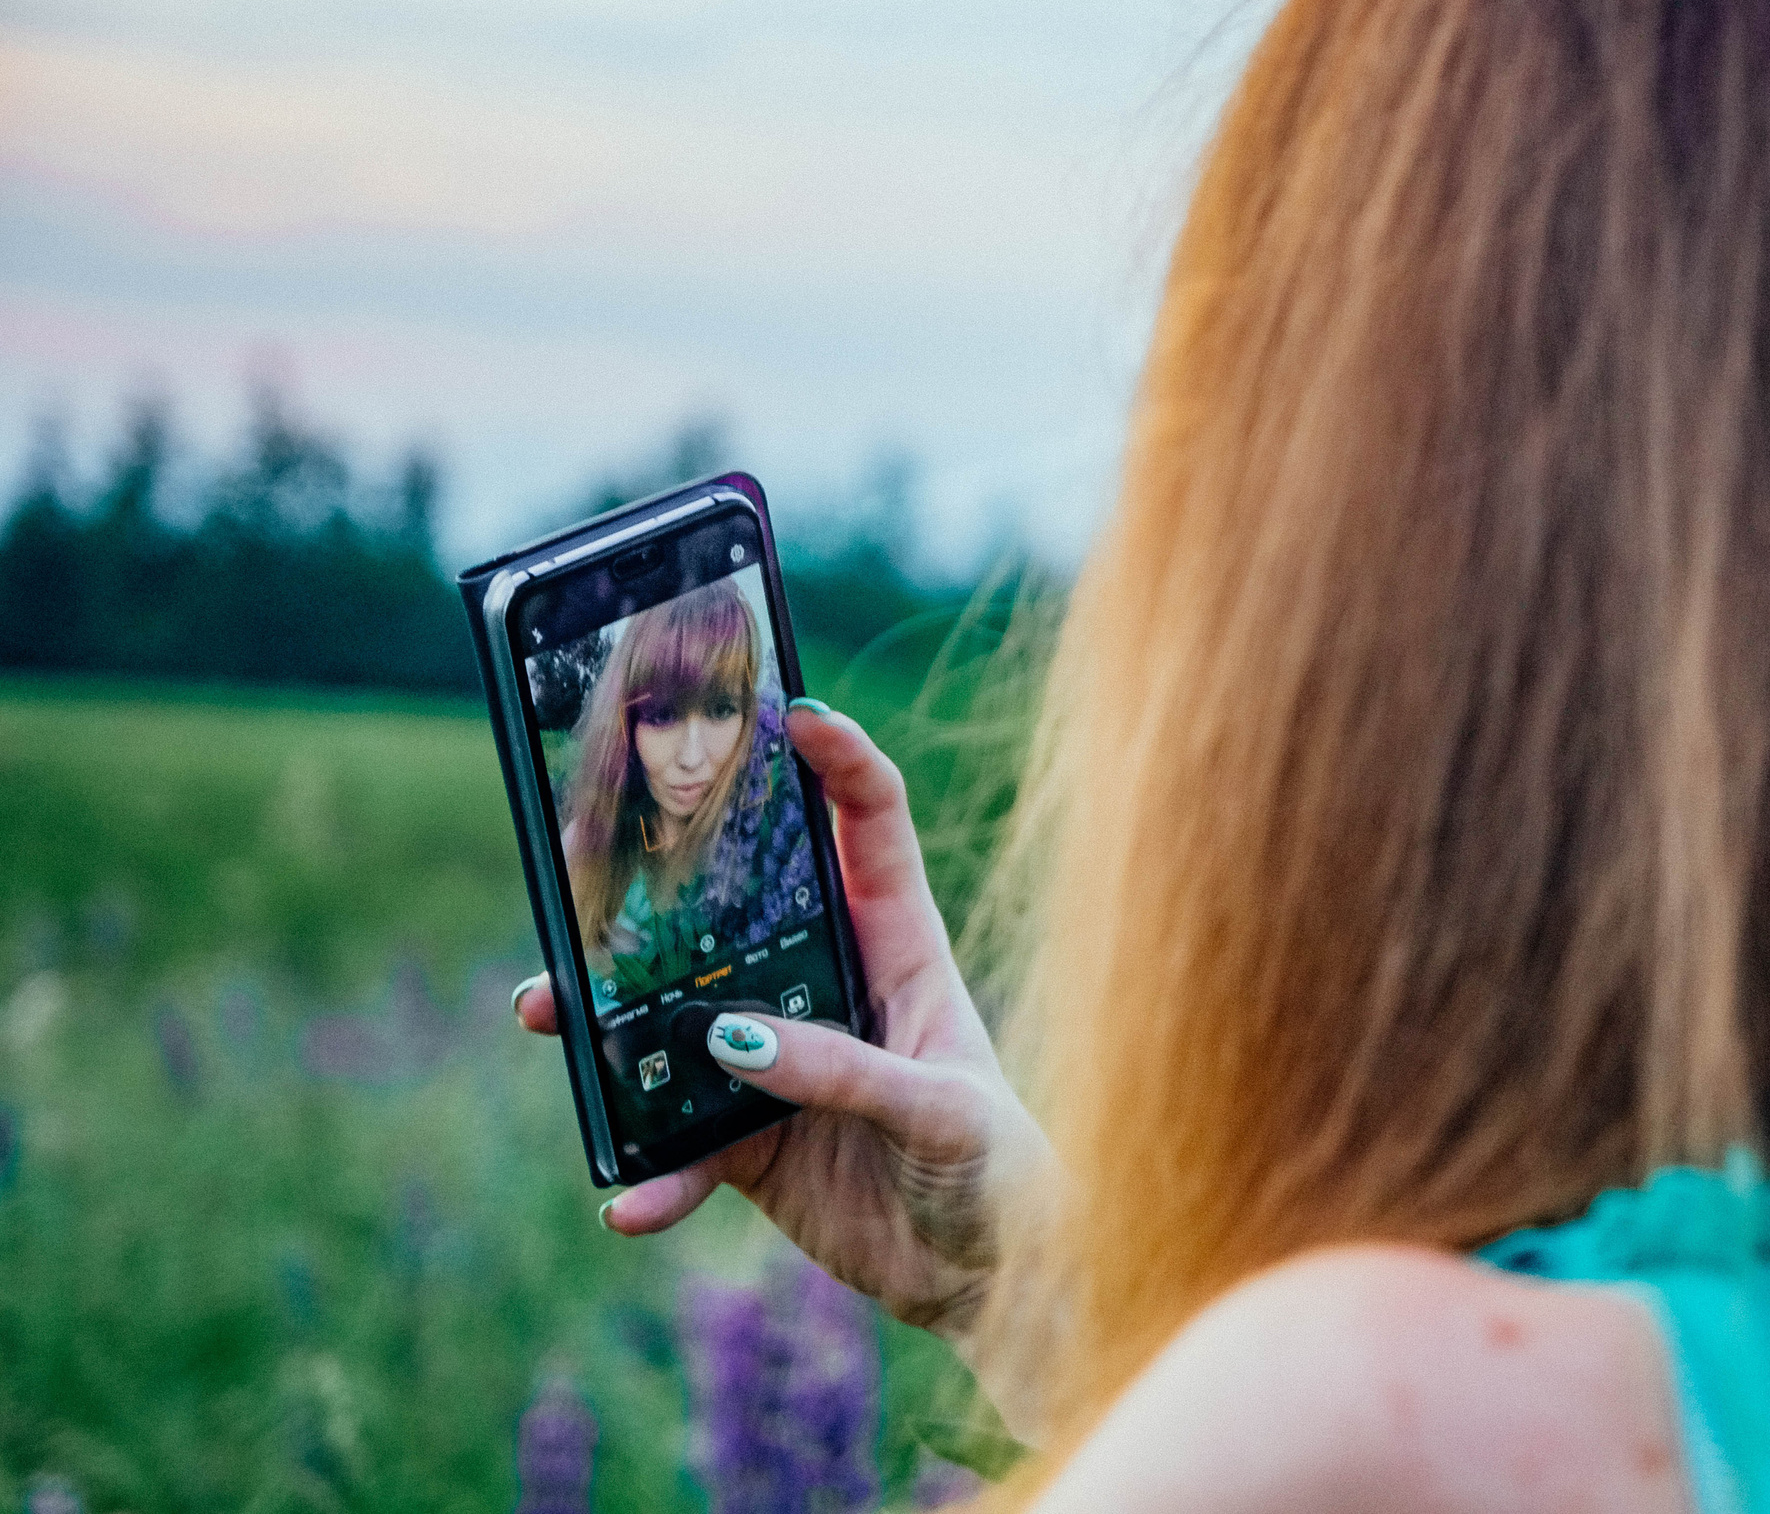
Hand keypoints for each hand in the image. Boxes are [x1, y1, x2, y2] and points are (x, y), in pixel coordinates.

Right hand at [512, 701, 1049, 1355]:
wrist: (992, 1281)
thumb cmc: (1001, 1171)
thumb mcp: (939, 1111)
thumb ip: (841, 1072)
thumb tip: (728, 1041)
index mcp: (901, 950)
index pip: (870, 827)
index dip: (839, 761)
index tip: (791, 711)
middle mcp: (833, 992)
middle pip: (734, 915)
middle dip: (659, 885)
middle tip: (580, 863)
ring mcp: (786, 1066)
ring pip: (680, 1022)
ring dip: (610, 1025)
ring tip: (545, 1016)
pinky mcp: (756, 1145)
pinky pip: (683, 1146)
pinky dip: (654, 1175)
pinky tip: (628, 1201)